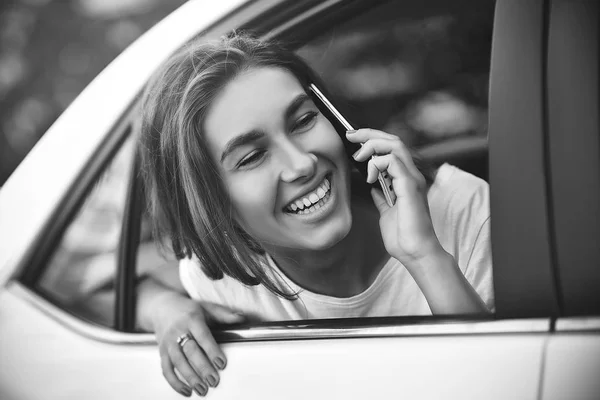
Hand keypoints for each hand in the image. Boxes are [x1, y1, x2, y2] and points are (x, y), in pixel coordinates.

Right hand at [150, 291, 244, 396]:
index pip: (203, 336)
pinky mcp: (162, 352)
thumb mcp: (206, 307)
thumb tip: (242, 317)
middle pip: (190, 351)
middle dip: (202, 367)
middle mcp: (178, 331)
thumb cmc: (188, 309)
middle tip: (214, 380)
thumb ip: (224, 314)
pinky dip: (175, 382)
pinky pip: (166, 369)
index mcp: (192, 319)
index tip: (221, 363)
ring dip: (190, 377)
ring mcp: (168, 343)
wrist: (162, 307)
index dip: (212, 350)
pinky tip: (187, 391)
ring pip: (178, 362)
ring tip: (202, 389)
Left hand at [346, 128, 443, 265]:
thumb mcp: (387, 213)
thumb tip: (374, 189)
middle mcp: (412, 176)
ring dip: (372, 146)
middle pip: (393, 140)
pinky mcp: (409, 187)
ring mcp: (412, 180)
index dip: (373, 139)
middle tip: (351, 136)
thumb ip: (382, 198)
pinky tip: (369, 177)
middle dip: (369, 134)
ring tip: (359, 157)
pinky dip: (377, 164)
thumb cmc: (404, 237)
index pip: (393, 148)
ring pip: (395, 145)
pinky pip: (393, 162)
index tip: (354, 140)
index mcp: (406, 180)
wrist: (415, 252)